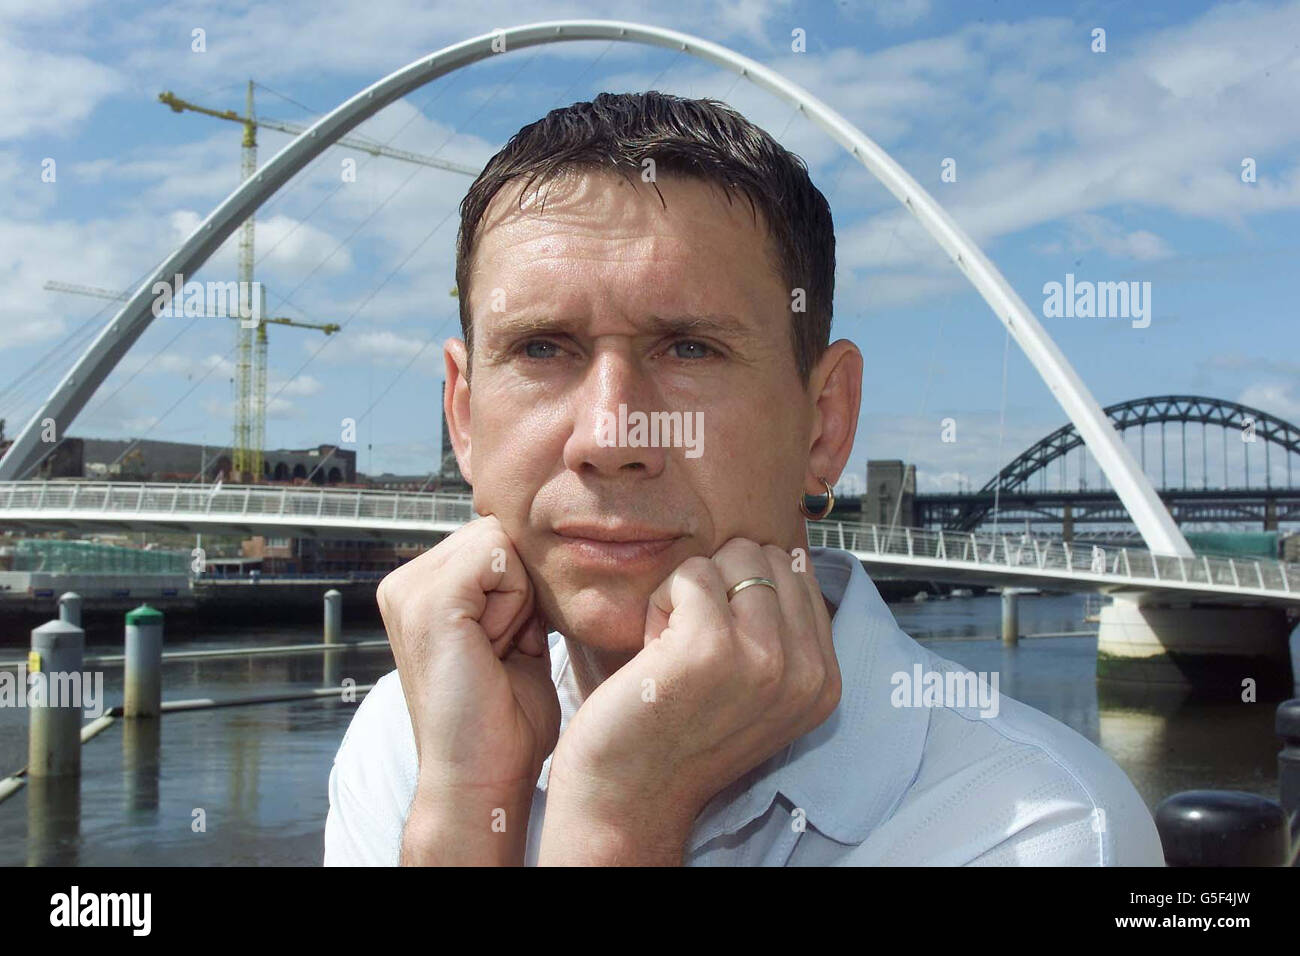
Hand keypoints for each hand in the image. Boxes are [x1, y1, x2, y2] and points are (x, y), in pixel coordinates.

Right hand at [377, 515, 560, 864]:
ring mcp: (409, 589)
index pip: (494, 538)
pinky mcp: (429, 601)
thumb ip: (512, 590)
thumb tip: (539, 549)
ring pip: (501, 541)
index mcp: (418, 588)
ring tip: (498, 651)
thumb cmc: (505, 722)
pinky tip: (497, 647)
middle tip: (505, 650)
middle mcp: (404, 582)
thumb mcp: (510, 636)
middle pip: (499, 534)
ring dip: (521, 596)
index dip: (523, 585)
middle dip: (522, 587)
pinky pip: (499, 556)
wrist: (481, 780)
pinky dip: (517, 600)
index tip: (510, 644)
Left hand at [538, 538, 840, 864]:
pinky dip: (660, 602)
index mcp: (824, 680)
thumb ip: (781, 630)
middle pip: (766, 556)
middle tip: (692, 647)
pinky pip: (689, 573)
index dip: (745, 594)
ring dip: (690, 592)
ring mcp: (763, 658)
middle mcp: (806, 672)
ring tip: (674, 649)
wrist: (629, 797)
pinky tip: (653, 652)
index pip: (800, 573)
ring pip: (731, 557)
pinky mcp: (711, 646)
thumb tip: (784, 550)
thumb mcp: (757, 687)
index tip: (721, 649)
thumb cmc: (678, 733)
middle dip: (721, 585)